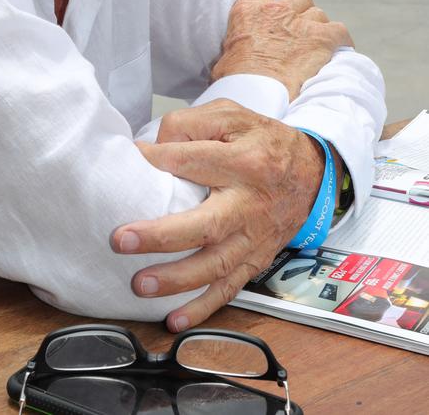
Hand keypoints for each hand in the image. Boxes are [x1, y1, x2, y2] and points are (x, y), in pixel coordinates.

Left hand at [111, 99, 326, 331]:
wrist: (312, 171)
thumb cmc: (261, 141)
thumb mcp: (231, 115)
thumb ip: (191, 124)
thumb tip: (150, 149)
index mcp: (245, 160)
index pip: (192, 160)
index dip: (155, 161)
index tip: (128, 162)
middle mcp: (251, 202)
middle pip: (206, 225)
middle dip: (162, 236)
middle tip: (122, 240)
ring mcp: (255, 237)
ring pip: (216, 264)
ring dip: (177, 279)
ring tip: (141, 284)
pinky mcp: (257, 259)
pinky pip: (230, 288)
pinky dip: (203, 307)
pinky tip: (175, 319)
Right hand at [213, 0, 352, 99]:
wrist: (257, 98)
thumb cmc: (237, 84)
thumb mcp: (224, 55)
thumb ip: (236, 44)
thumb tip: (234, 56)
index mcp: (248, 11)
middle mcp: (276, 11)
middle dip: (300, 11)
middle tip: (298, 31)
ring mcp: (301, 24)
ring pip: (318, 14)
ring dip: (318, 27)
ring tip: (315, 46)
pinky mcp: (322, 39)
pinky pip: (339, 31)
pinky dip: (340, 40)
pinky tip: (338, 50)